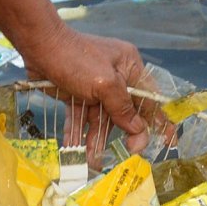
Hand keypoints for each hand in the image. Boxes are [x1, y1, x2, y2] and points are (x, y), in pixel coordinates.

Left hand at [20, 27, 169, 163]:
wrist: (38, 46)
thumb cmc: (76, 59)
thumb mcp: (104, 83)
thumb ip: (122, 107)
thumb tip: (138, 128)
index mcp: (130, 68)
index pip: (150, 98)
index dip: (160, 120)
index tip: (168, 141)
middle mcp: (116, 79)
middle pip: (125, 113)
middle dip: (123, 135)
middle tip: (127, 154)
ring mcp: (95, 88)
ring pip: (101, 119)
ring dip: (96, 139)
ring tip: (91, 159)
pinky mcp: (77, 95)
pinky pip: (81, 118)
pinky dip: (78, 132)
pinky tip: (74, 149)